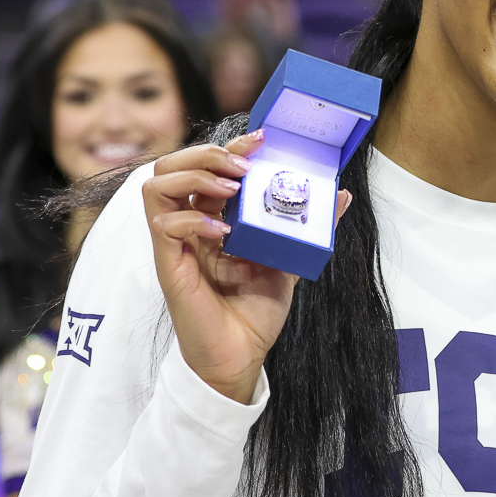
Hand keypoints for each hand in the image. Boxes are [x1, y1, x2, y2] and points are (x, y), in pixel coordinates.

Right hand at [144, 133, 350, 402]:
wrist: (242, 356)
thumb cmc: (256, 311)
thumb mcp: (288, 259)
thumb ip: (306, 226)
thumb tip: (339, 195)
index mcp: (212, 218)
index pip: (206, 166)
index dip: (230, 146)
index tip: (262, 140)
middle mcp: (189, 225)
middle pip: (171, 165)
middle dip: (207, 153)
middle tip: (243, 165)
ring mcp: (176, 244)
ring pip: (156, 185)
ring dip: (195, 176)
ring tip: (230, 188)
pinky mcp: (169, 265)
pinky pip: (165, 225)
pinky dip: (192, 218)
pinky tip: (222, 231)